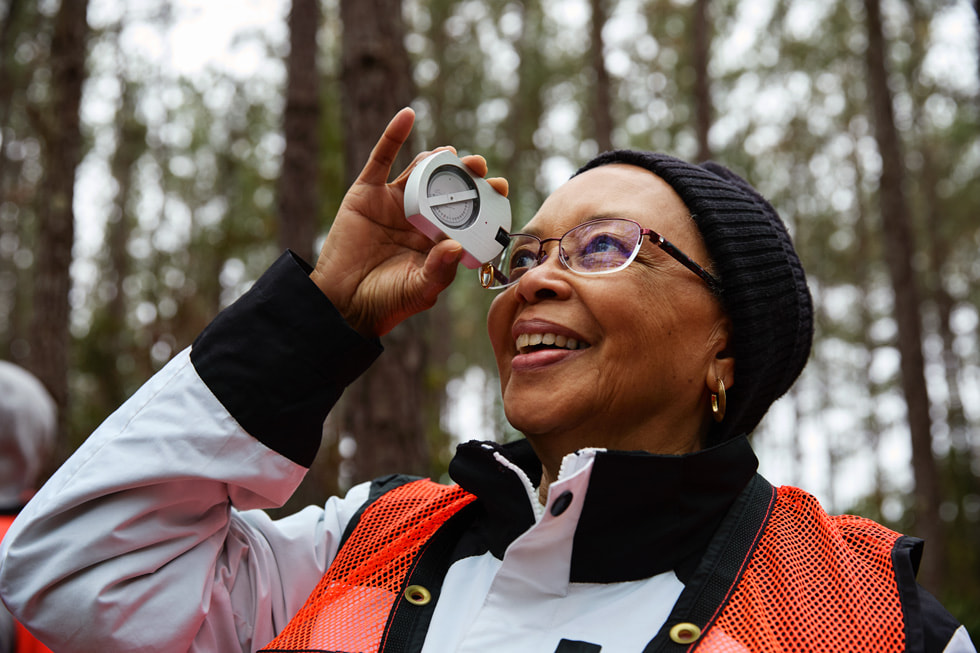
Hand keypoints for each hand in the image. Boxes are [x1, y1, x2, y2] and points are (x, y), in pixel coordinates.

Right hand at [310, 108, 508, 336]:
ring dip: (438, 158)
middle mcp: (420, 217)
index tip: (501, 188)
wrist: (343, 302)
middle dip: (467, 174)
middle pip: (449, 186)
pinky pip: (381, 159)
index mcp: (439, 238)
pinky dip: (394, 135)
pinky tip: (407, 115)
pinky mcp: (367, 193)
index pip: (469, 212)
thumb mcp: (420, 290)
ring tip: (451, 154)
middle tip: (480, 168)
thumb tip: (455, 246)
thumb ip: (439, 270)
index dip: (486, 198)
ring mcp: (394, 203)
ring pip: (420, 170)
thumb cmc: (386, 301)